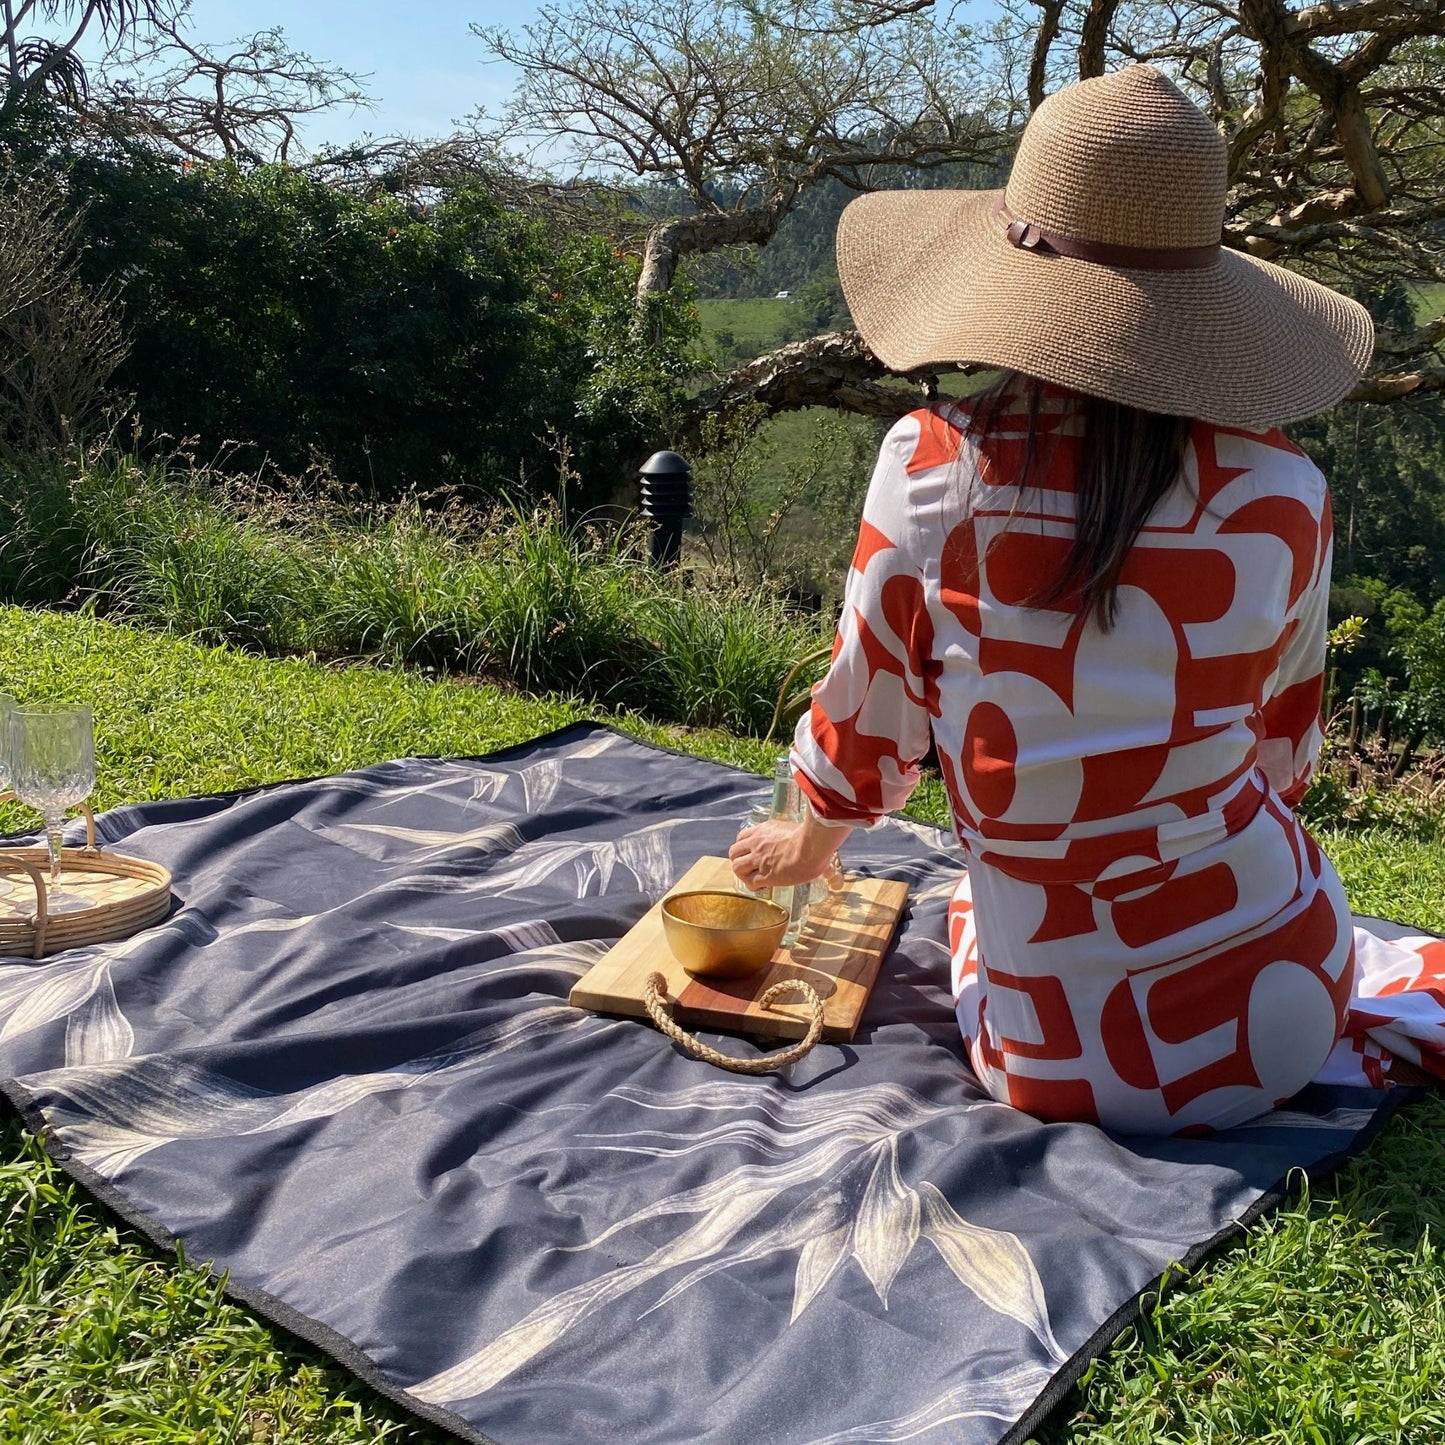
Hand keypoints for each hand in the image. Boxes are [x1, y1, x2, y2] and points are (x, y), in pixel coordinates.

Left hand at [729, 813, 848, 891]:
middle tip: (747, 866)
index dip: (744, 846)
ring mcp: (759, 860)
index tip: (750, 852)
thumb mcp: (795, 827)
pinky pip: (751, 883)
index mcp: (764, 830)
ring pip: (737, 868)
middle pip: (734, 852)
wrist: (812, 845)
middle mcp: (757, 844)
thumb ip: (791, 832)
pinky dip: (753, 886)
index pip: (742, 837)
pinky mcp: (766, 875)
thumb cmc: (811, 835)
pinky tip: (760, 887)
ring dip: (742, 874)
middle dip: (738, 859)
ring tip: (751, 878)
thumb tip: (803, 835)